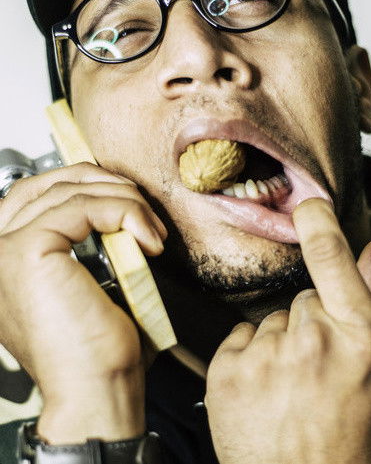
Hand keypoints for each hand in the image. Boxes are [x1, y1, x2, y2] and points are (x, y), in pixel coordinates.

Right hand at [0, 163, 166, 441]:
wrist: (96, 393)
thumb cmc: (96, 349)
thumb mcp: (91, 279)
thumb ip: (88, 239)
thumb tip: (115, 204)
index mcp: (7, 259)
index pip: (39, 194)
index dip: (85, 184)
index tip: (127, 201)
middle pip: (48, 182)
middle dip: (103, 183)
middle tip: (142, 207)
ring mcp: (5, 250)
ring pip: (69, 191)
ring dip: (123, 200)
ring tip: (152, 230)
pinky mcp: (27, 251)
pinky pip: (82, 207)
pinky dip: (123, 212)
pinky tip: (147, 238)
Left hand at [205, 198, 370, 463]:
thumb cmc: (352, 435)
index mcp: (359, 335)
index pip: (331, 257)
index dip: (318, 222)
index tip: (309, 204)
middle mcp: (312, 338)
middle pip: (302, 299)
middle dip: (309, 324)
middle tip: (318, 371)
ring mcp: (267, 355)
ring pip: (270, 322)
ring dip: (278, 346)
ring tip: (292, 390)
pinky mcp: (228, 371)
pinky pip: (241, 339)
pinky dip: (250, 360)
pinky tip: (265, 394)